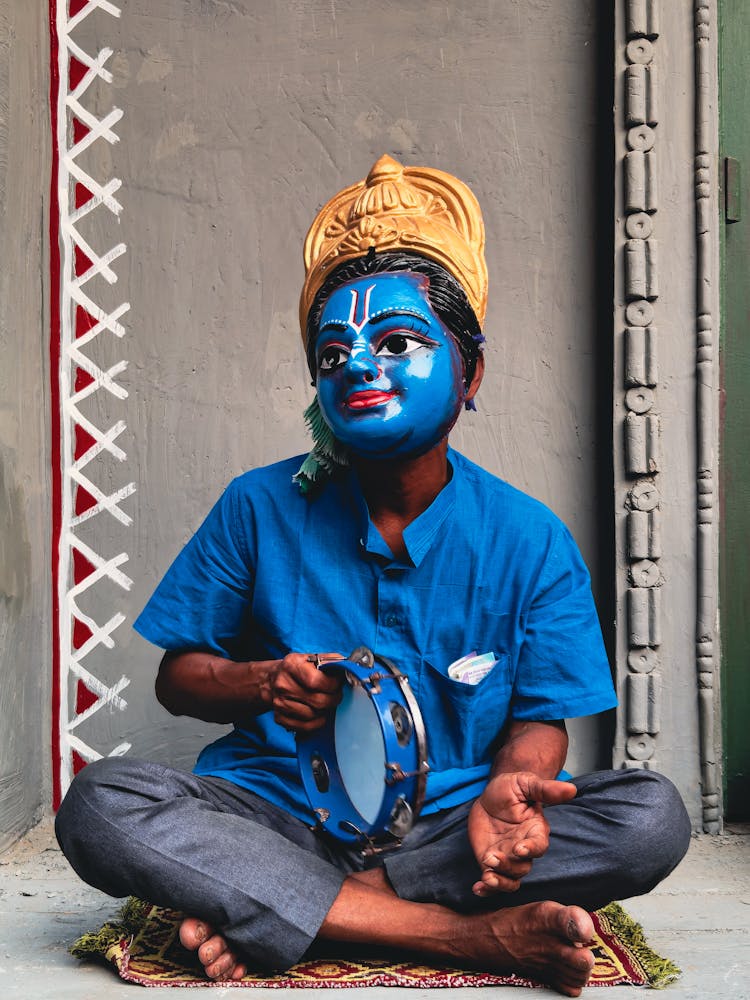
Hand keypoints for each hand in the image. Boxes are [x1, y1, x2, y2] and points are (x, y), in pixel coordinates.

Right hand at [270, 652, 342, 731]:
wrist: (272, 680)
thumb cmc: (298, 669)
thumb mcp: (311, 658)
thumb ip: (330, 661)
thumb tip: (349, 667)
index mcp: (291, 665)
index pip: (316, 681)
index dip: (333, 685)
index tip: (338, 684)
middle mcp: (282, 684)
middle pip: (317, 701)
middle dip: (333, 699)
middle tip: (336, 695)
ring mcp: (279, 702)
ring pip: (312, 715)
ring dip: (325, 711)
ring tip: (326, 702)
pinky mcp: (279, 717)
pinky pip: (305, 726)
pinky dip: (316, 722)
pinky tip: (318, 713)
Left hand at [468, 771, 576, 896]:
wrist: (490, 796)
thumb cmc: (511, 788)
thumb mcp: (525, 783)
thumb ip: (546, 789)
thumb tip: (571, 788)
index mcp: (535, 832)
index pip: (539, 846)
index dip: (531, 849)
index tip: (519, 848)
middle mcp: (524, 849)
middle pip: (523, 867)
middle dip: (508, 866)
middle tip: (491, 857)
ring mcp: (508, 858)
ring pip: (511, 880)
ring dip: (499, 882)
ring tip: (486, 877)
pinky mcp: (492, 863)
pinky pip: (493, 882)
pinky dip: (486, 889)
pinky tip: (478, 888)